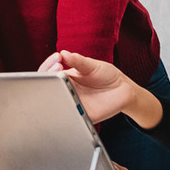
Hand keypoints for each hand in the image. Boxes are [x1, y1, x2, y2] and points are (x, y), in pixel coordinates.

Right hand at [40, 49, 155, 126]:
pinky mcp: (81, 115)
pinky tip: (68, 102)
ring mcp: (72, 103)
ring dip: (53, 94)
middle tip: (57, 68)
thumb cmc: (106, 75)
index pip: (48, 72)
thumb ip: (78, 61)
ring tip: (60, 82)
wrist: (123, 90)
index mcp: (65, 77)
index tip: (57, 60)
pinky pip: (70, 116)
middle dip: (47, 77)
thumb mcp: (91, 65)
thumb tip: (63, 53)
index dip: (48, 67)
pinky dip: (66, 111)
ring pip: (55, 103)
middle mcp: (65, 91)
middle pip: (47, 88)